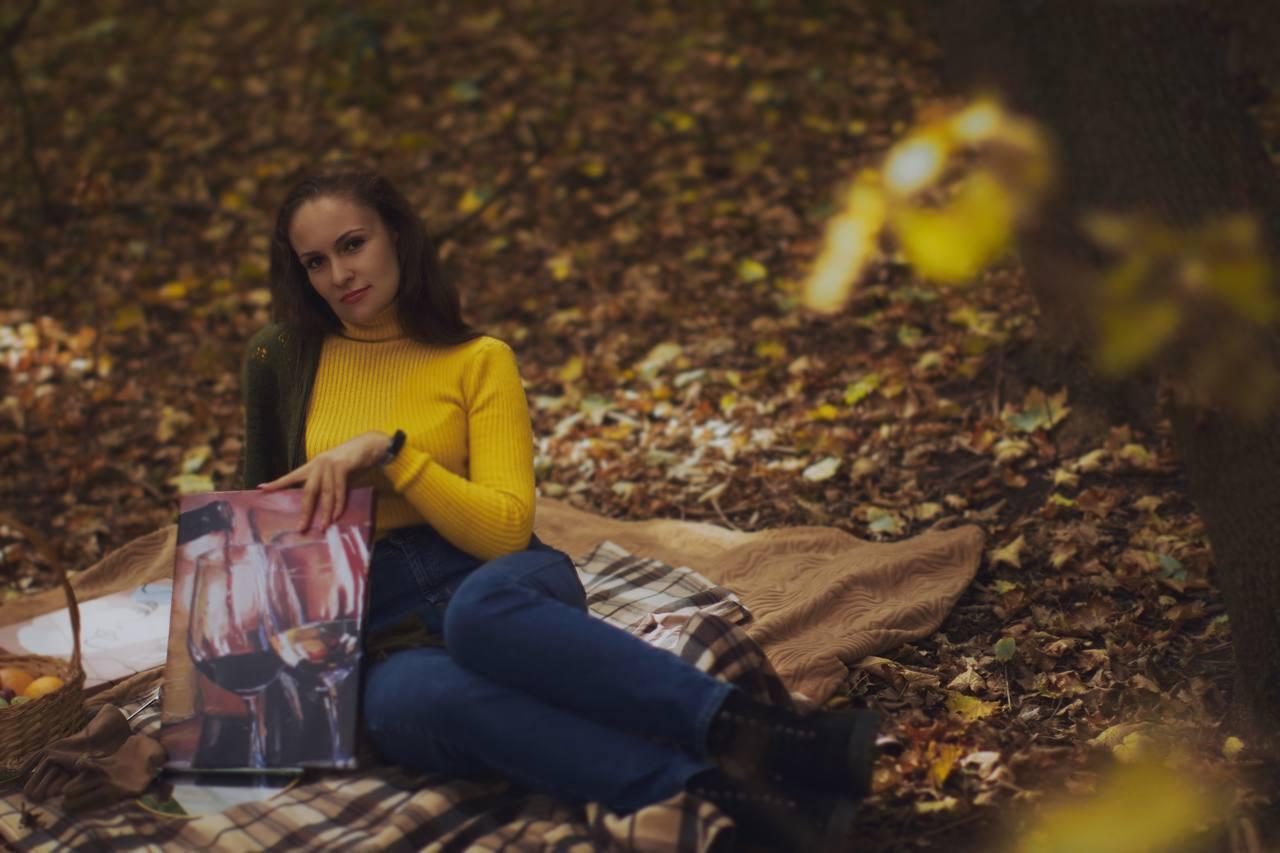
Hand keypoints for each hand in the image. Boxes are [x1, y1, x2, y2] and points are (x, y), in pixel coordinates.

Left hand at [257, 431, 389, 531]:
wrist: (369, 445)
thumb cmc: (352, 461)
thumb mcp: (335, 471)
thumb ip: (327, 484)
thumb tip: (323, 505)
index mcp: (313, 465)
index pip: (292, 476)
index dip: (277, 483)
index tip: (261, 489)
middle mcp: (318, 464)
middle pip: (308, 491)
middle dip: (305, 511)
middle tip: (301, 527)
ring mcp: (330, 465)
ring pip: (325, 494)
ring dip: (325, 512)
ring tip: (323, 526)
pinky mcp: (342, 466)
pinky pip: (339, 490)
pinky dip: (339, 504)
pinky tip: (336, 515)